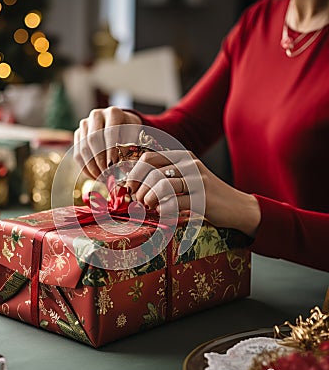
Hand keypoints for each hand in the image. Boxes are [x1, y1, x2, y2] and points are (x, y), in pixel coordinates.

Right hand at [74, 106, 141, 178]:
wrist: (122, 125)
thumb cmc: (131, 134)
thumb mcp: (136, 138)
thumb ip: (130, 151)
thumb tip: (122, 170)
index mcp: (113, 113)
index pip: (110, 132)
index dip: (111, 151)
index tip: (114, 167)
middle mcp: (97, 115)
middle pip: (93, 140)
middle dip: (100, 161)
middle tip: (107, 176)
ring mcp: (85, 124)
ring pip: (84, 148)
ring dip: (92, 167)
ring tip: (102, 179)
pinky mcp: (78, 134)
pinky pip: (78, 154)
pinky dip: (86, 168)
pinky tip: (95, 177)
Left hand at [126, 150, 260, 236]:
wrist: (238, 207)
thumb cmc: (206, 194)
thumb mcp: (187, 178)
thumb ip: (166, 176)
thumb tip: (136, 185)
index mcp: (183, 157)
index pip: (148, 158)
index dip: (135, 174)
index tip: (131, 188)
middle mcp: (190, 165)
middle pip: (151, 172)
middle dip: (139, 189)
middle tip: (139, 201)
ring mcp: (197, 181)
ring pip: (161, 186)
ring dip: (149, 199)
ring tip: (149, 207)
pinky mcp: (203, 198)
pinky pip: (175, 203)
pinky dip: (164, 209)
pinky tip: (163, 212)